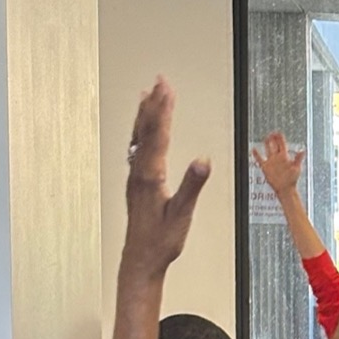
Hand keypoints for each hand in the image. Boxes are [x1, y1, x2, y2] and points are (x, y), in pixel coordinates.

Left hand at [121, 78, 209, 274]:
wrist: (140, 258)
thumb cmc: (162, 240)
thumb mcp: (182, 214)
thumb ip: (192, 186)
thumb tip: (203, 161)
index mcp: (150, 176)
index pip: (158, 135)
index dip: (164, 110)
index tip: (168, 89)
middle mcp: (139, 172)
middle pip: (146, 130)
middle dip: (154, 104)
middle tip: (160, 80)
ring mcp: (135, 176)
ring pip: (138, 137)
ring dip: (145, 113)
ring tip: (148, 92)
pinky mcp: (136, 182)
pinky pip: (137, 147)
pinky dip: (140, 130)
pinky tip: (142, 126)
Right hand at [252, 131, 304, 199]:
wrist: (285, 189)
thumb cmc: (292, 180)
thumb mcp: (297, 168)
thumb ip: (298, 158)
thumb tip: (303, 150)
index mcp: (285, 156)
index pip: (282, 144)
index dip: (280, 137)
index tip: (278, 132)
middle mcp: (278, 157)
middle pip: (274, 145)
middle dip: (273, 138)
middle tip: (271, 132)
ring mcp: (271, 162)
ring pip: (268, 150)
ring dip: (266, 144)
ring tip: (265, 138)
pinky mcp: (266, 167)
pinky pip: (260, 159)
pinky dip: (256, 154)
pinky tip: (254, 149)